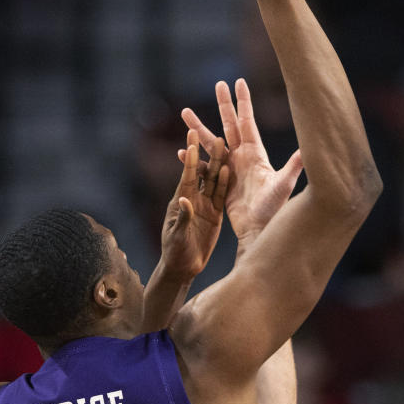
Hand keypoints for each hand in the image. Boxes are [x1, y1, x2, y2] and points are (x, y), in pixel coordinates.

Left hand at [160, 129, 229, 278]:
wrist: (183, 267)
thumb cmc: (175, 252)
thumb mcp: (177, 236)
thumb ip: (183, 218)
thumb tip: (186, 201)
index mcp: (181, 201)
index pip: (187, 175)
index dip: (190, 157)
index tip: (192, 138)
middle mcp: (193, 199)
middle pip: (202, 173)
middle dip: (208, 154)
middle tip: (215, 136)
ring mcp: (204, 205)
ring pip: (213, 181)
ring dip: (218, 163)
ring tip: (224, 146)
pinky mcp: (214, 214)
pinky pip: (221, 195)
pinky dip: (225, 183)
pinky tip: (229, 169)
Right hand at [182, 79, 302, 244]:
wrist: (258, 230)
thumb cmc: (274, 208)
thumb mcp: (284, 184)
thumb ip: (294, 165)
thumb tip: (308, 147)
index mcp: (255, 153)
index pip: (247, 122)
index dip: (243, 102)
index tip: (239, 81)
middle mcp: (242, 157)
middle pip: (229, 125)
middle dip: (224, 104)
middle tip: (218, 84)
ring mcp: (230, 169)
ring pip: (211, 142)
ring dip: (199, 128)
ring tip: (185, 112)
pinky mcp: (219, 183)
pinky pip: (203, 167)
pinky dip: (193, 159)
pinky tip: (182, 151)